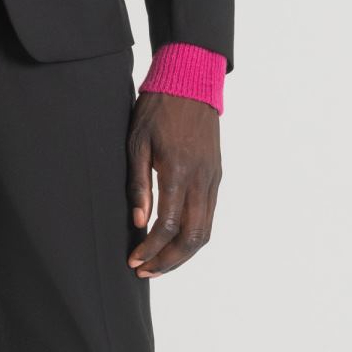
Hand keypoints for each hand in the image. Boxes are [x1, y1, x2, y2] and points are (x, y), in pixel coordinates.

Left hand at [125, 91, 221, 277]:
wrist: (190, 81)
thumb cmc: (157, 108)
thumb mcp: (137, 141)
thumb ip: (138, 183)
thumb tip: (138, 221)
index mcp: (178, 170)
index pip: (167, 226)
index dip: (151, 249)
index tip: (134, 259)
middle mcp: (201, 179)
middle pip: (191, 238)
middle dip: (168, 261)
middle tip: (145, 270)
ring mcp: (212, 178)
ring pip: (205, 231)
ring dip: (183, 253)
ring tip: (159, 263)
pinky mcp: (216, 175)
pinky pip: (209, 215)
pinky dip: (194, 234)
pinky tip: (176, 239)